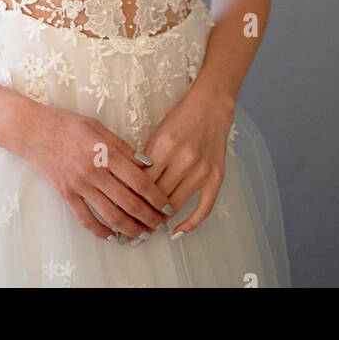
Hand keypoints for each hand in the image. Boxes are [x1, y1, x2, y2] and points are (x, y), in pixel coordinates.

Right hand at [20, 102, 175, 240]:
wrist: (32, 130)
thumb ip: (122, 146)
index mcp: (105, 152)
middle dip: (148, 217)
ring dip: (130, 228)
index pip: (139, 181)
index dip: (156, 197)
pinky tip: (112, 236)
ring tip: (142, 234)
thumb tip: (145, 164)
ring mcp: (79, 185)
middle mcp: (94, 172)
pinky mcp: (66, 195)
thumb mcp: (97, 126)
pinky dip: (101, 231)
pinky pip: (86, 219)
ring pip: (110, 215)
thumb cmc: (65, 123)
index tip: (167, 206)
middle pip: (128, 202)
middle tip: (160, 225)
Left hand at [138, 83, 234, 236]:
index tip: (122, 209)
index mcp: (164, 147)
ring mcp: (201, 170)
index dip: (130, 198)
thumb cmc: (180, 120)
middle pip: (157, 196)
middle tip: (132, 223)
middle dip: (143, 212)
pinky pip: (203, 208)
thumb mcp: (157, 135)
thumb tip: (130, 188)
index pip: (142, 182)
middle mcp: (184, 160)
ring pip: (175, 205)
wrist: (210, 107)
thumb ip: (145, 160)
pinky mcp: (216, 177)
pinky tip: (177, 232)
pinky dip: (190, 224)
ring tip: (148, 227)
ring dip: (161, 219)